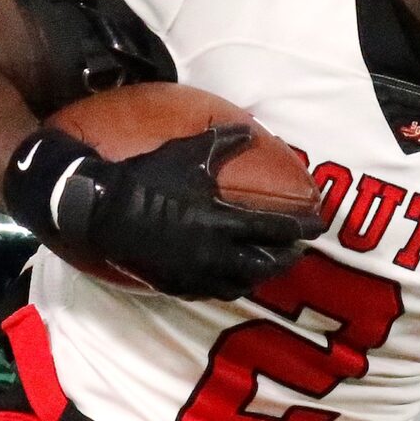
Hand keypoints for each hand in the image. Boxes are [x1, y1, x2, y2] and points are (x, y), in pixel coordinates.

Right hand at [5, 124, 317, 299]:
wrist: (100, 209)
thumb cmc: (144, 176)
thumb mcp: (185, 152)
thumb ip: (222, 142)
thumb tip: (250, 129)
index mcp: (221, 219)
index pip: (277, 228)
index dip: (303, 228)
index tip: (319, 224)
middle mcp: (214, 252)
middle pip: (267, 263)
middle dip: (288, 256)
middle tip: (299, 249)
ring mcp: (195, 273)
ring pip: (243, 283)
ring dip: (262, 273)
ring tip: (269, 264)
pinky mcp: (177, 284)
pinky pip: (214, 291)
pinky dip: (231, 284)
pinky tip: (233, 275)